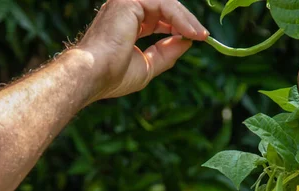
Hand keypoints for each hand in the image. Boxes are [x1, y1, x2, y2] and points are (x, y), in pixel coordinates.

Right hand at [76, 0, 208, 101]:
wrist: (94, 75)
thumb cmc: (113, 75)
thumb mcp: (148, 65)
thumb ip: (166, 53)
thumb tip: (187, 42)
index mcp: (127, 23)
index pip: (159, 17)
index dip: (178, 26)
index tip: (198, 38)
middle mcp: (125, 9)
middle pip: (165, 7)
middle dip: (186, 21)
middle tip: (204, 36)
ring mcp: (126, 2)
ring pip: (166, 3)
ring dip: (186, 19)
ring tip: (200, 36)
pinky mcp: (129, 1)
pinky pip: (164, 4)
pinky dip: (180, 18)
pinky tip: (190, 33)